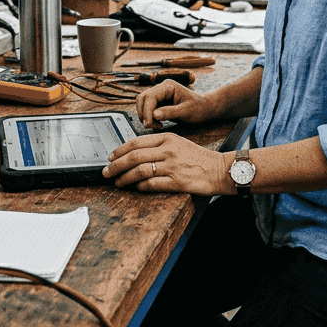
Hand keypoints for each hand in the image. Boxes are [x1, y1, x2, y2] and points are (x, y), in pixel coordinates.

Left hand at [103, 133, 228, 193]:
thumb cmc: (199, 158)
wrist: (220, 169)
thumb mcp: (179, 143)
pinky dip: (140, 187)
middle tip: (106, 172)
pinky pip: (151, 184)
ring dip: (124, 178)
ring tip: (118, 183)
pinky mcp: (177, 182)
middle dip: (116, 166)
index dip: (120, 150)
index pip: (136, 142)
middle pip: (134, 157)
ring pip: (139, 171)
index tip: (110, 157)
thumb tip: (136, 153)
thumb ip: (159, 146)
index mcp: (167, 138)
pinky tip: (135, 188)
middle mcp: (168, 150)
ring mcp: (172, 166)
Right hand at [135, 79, 216, 128]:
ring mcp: (159, 95)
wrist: (204, 109)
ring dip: (145, 117)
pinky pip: (147, 110)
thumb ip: (170, 112)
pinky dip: (149, 118)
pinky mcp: (158, 103)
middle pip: (142, 98)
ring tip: (157, 126)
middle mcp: (161, 88)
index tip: (149, 124)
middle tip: (151, 126)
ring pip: (142, 104)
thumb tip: (154, 115)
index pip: (150, 96)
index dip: (146, 111)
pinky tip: (158, 124)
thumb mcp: (186, 111)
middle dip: (143, 114)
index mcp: (168, 86)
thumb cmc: (198, 108)